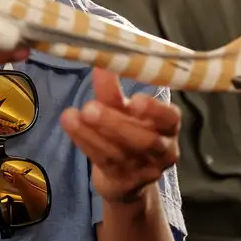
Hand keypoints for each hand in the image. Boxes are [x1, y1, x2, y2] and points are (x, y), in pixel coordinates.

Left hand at [61, 69, 179, 205]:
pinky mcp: (124, 182)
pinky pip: (105, 162)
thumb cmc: (126, 130)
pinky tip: (71, 125)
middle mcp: (163, 150)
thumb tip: (100, 58)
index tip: (133, 100)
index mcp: (168, 126)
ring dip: (93, 133)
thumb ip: (112, 88)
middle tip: (90, 107)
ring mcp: (145, 170)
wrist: (124, 177)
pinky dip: (85, 143)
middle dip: (115, 123)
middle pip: (144, 140)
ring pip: (121, 153)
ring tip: (72, 115)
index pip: (170, 118)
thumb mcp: (122, 108)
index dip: (154, 110)